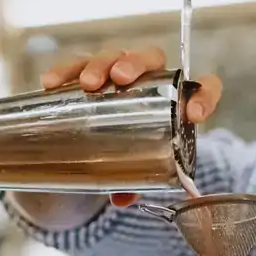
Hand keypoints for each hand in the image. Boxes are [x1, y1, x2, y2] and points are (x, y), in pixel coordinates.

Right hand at [41, 47, 221, 207]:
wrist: (106, 143)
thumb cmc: (134, 153)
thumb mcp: (139, 170)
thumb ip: (135, 183)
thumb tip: (122, 198)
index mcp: (175, 101)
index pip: (201, 88)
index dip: (204, 96)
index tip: (193, 115)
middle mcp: (150, 78)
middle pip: (150, 58)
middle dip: (135, 65)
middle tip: (120, 80)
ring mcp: (117, 72)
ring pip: (113, 56)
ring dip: (99, 65)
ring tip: (88, 84)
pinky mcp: (89, 73)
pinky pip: (76, 66)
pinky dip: (64, 72)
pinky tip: (51, 84)